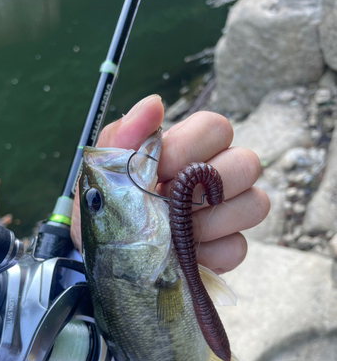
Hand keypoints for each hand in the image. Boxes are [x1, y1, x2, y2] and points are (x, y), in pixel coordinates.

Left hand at [71, 94, 269, 273]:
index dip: (189, 149)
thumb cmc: (111, 207)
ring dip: (208, 222)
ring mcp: (229, 212)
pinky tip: (181, 255)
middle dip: (203, 188)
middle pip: (247, 163)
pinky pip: (238, 247)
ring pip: (254, 204)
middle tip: (167, 204)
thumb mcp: (106, 172)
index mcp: (189, 148)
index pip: (216, 128)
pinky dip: (207, 255)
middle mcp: (217, 175)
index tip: (157, 173)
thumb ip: (125, 137)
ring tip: (172, 232)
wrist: (109, 256)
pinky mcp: (229, 248)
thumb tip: (154, 104)